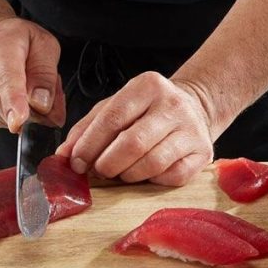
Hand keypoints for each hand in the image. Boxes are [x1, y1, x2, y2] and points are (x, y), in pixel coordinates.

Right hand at [0, 16, 64, 132]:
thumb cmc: (14, 38)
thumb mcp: (43, 43)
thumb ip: (45, 73)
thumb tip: (43, 105)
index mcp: (0, 53)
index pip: (7, 82)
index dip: (15, 103)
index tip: (19, 119)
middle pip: (21, 109)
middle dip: (45, 105)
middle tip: (46, 82)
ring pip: (22, 121)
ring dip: (35, 109)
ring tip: (30, 84)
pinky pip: (15, 123)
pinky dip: (25, 114)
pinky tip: (21, 95)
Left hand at [56, 72, 213, 185]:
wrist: (194, 108)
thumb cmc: (146, 111)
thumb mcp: (116, 107)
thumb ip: (88, 128)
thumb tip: (64, 156)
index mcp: (147, 86)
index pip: (112, 118)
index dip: (89, 144)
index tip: (76, 162)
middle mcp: (172, 105)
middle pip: (133, 143)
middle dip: (108, 164)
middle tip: (99, 171)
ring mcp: (191, 129)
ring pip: (152, 163)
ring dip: (128, 175)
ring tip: (121, 173)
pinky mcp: (203, 153)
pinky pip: (172, 176)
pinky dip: (153, 181)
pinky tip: (146, 174)